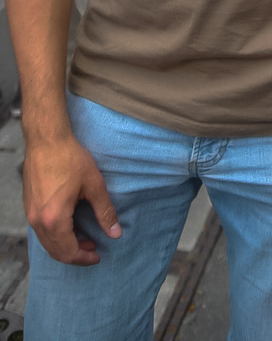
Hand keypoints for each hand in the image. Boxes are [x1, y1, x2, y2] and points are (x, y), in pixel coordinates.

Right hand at [23, 136, 120, 265]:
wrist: (47, 140)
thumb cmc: (70, 159)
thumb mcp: (94, 185)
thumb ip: (105, 211)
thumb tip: (116, 233)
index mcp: (54, 219)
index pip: (68, 252)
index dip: (84, 258)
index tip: (98, 254)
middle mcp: (38, 221)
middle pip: (55, 251)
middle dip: (75, 254)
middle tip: (93, 247)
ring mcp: (30, 214)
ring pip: (47, 242)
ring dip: (65, 245)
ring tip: (84, 236)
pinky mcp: (28, 206)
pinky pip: (41, 230)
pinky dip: (56, 235)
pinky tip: (70, 224)